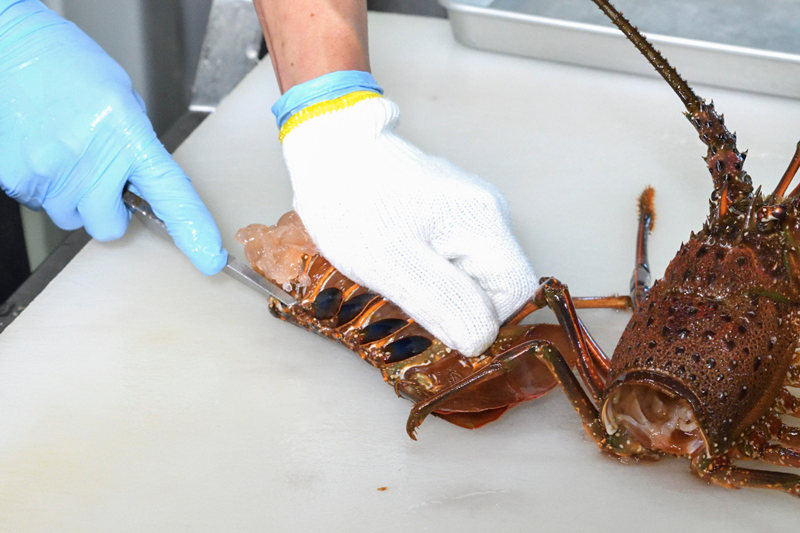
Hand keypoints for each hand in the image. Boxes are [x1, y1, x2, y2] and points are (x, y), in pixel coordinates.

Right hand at [0, 0, 225, 274]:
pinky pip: (39, 203)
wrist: (8, 47)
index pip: (170, 192)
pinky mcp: (16, 179)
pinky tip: (43, 149)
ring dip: (73, 197)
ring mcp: (49, 171)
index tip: (209, 258)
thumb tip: (141, 183)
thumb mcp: (122, 100)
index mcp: (126, 133)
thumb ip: (136, 146)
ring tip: (65, 152)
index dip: (192, 228)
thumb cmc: (67, 65)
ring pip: (71, 217)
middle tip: (101, 178)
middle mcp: (89, 158)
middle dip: (109, 212)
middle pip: (108, 227)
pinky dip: (44, 185)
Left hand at [276, 75, 536, 356]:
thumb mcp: (395, 266)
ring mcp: (471, 206)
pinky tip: (398, 255)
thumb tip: (481, 340)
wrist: (327, 150)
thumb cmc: (353, 205)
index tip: (436, 318)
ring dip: (441, 287)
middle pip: (496, 283)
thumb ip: (445, 303)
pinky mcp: (450, 207)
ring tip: (398, 270)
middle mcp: (490, 212)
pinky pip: (455, 254)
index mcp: (485, 224)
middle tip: (409, 293)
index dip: (483, 318)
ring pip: (474, 271)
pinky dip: (431, 267)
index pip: (518, 293)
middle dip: (457, 302)